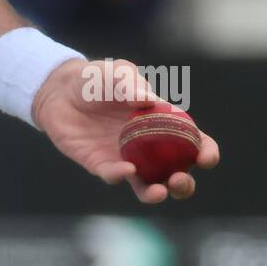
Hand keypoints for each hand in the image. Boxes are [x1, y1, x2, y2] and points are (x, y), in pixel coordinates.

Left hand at [31, 57, 219, 203]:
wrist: (60, 89)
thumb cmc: (97, 78)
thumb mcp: (116, 72)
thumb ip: (130, 83)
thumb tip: (147, 100)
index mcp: (162, 123)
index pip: (193, 141)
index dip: (206, 151)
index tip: (206, 158)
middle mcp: (148, 147)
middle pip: (175, 173)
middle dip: (184, 183)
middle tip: (179, 179)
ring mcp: (125, 158)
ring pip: (147, 185)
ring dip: (155, 193)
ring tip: (158, 192)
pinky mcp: (100, 164)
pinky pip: (113, 176)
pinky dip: (120, 176)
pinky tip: (124, 169)